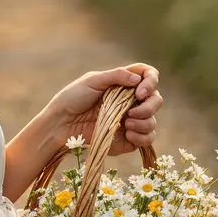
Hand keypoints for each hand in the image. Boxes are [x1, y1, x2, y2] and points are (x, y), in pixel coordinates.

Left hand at [44, 64, 163, 156]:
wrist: (61, 124)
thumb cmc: (73, 98)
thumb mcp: (92, 81)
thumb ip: (116, 76)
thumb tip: (138, 79)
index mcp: (124, 84)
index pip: (149, 76)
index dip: (151, 82)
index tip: (139, 92)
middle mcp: (131, 102)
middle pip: (156, 100)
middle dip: (149, 107)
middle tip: (131, 113)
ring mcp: (130, 121)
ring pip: (152, 122)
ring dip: (144, 123)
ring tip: (125, 124)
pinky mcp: (128, 140)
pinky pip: (146, 139)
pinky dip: (141, 137)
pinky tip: (127, 134)